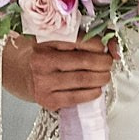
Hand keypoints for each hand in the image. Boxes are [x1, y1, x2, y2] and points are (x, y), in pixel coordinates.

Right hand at [0, 35, 116, 110]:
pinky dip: (92, 93)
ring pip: (82, 80)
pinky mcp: (48, 100)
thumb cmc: (47, 56)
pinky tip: (96, 89)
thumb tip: (113, 47)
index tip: (105, 48)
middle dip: (103, 62)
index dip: (99, 45)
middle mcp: (42, 61)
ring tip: (105, 76)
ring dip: (101, 78)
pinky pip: (76, 97)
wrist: (25, 75)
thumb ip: (86, 39)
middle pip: (84, 61)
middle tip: (108, 63)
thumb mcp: (60, 41)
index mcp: (46, 41)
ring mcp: (43, 82)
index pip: (79, 40)